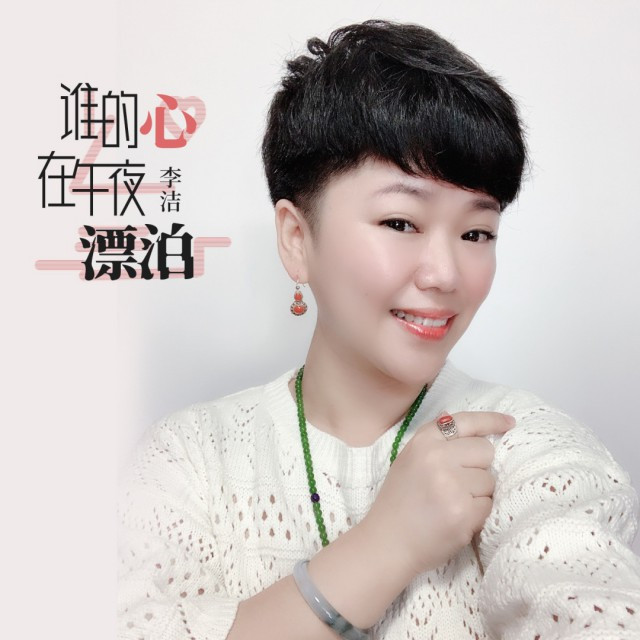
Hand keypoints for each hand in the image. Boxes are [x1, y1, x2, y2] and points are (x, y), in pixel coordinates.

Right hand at [359, 411, 514, 578]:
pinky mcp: (463, 512)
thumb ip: (433, 440)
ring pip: (490, 480)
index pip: (466, 421)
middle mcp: (437, 457)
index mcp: (423, 442)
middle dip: (479, 466)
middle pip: (485, 450)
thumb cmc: (399, 500)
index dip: (491, 420)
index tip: (509, 423)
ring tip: (452, 503)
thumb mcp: (408, 459)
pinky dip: (477, 514)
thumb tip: (453, 417)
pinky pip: (488, 505)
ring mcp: (451, 484)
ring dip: (478, 493)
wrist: (388, 541)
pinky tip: (455, 518)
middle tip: (458, 483)